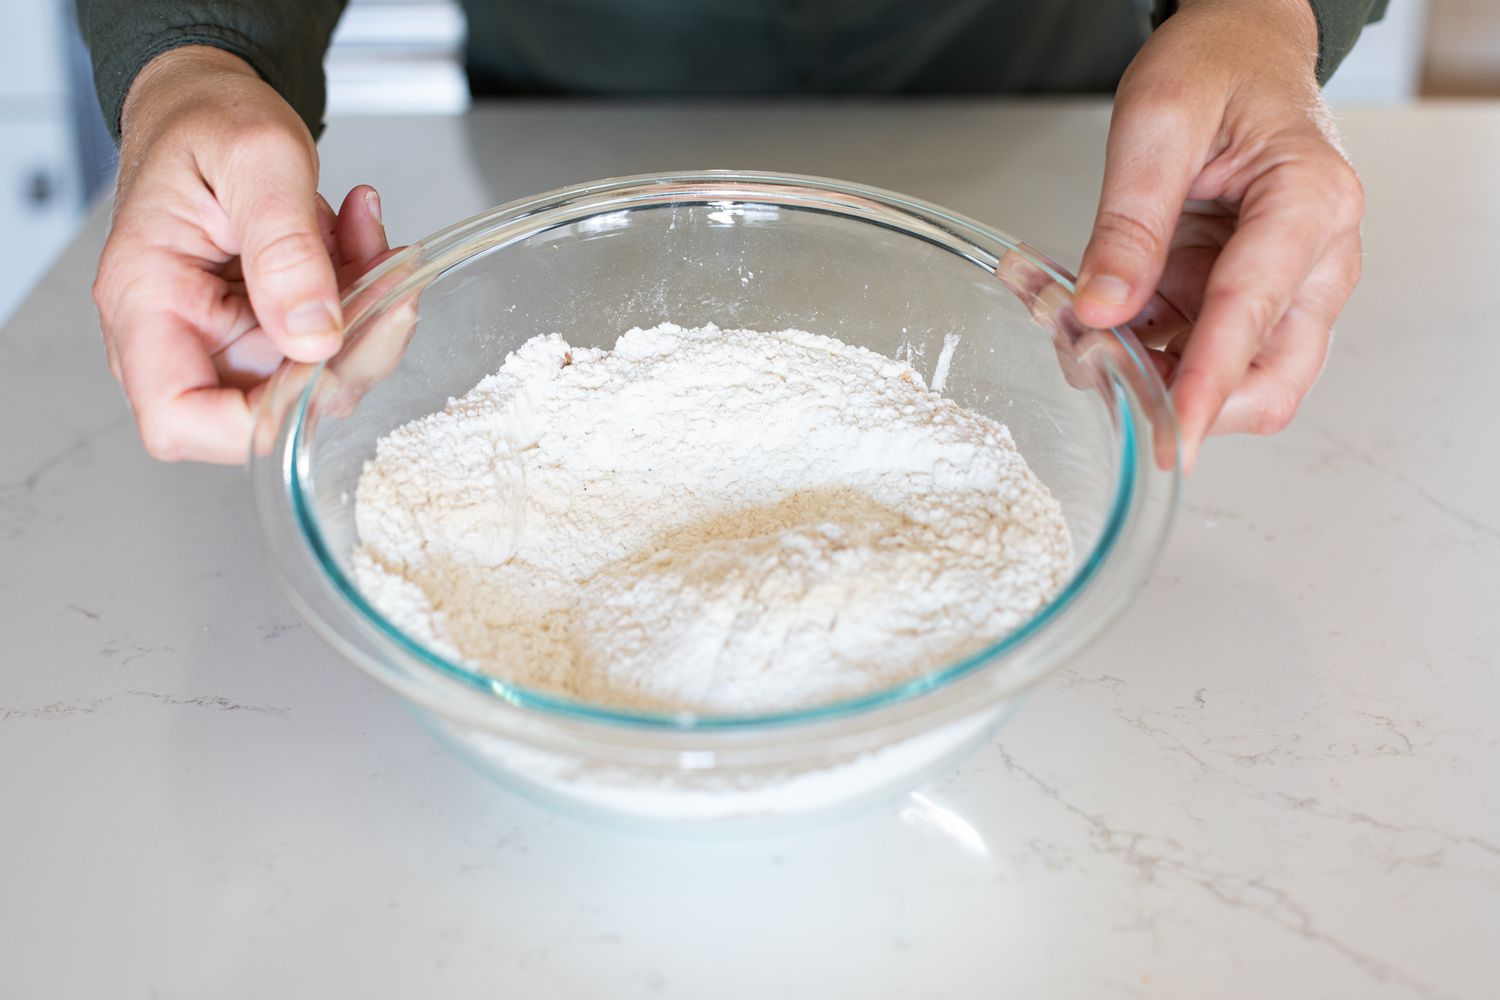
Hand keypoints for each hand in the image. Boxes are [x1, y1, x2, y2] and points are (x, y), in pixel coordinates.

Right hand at [92, 46, 389, 462]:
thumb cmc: (207, 121)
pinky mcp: (274, 330)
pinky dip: (362, 294)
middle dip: (347, 354)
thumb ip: (285, 248)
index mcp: (146, 302)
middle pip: (269, 411)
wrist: (212, 105)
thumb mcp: (256, 160)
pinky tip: (360, 236)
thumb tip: (313, 338)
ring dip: (364, 316)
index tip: (325, 368)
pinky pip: (335, 342)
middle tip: (386, 283)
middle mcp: (182, 335)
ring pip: (318, 378)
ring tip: (366, 236)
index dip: (257, 424)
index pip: (180, 418)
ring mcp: (231, 339)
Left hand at [1074, 0, 1363, 471]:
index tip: (1173, 439)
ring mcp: (1287, 286)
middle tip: (1100, 378)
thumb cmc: (1217, 68)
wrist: (1241, 51)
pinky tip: (1097, 325)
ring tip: (1080, 335)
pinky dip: (1147, 355)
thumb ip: (1130, 220)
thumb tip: (1102, 311)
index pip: (1254, 315)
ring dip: (1155, 379)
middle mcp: (1316, 258)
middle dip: (1186, 399)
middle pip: (1271, 379)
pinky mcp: (1246, 299)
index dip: (1207, 387)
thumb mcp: (1156, 122)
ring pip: (1234, 379)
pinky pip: (1200, 355)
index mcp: (1308, 204)